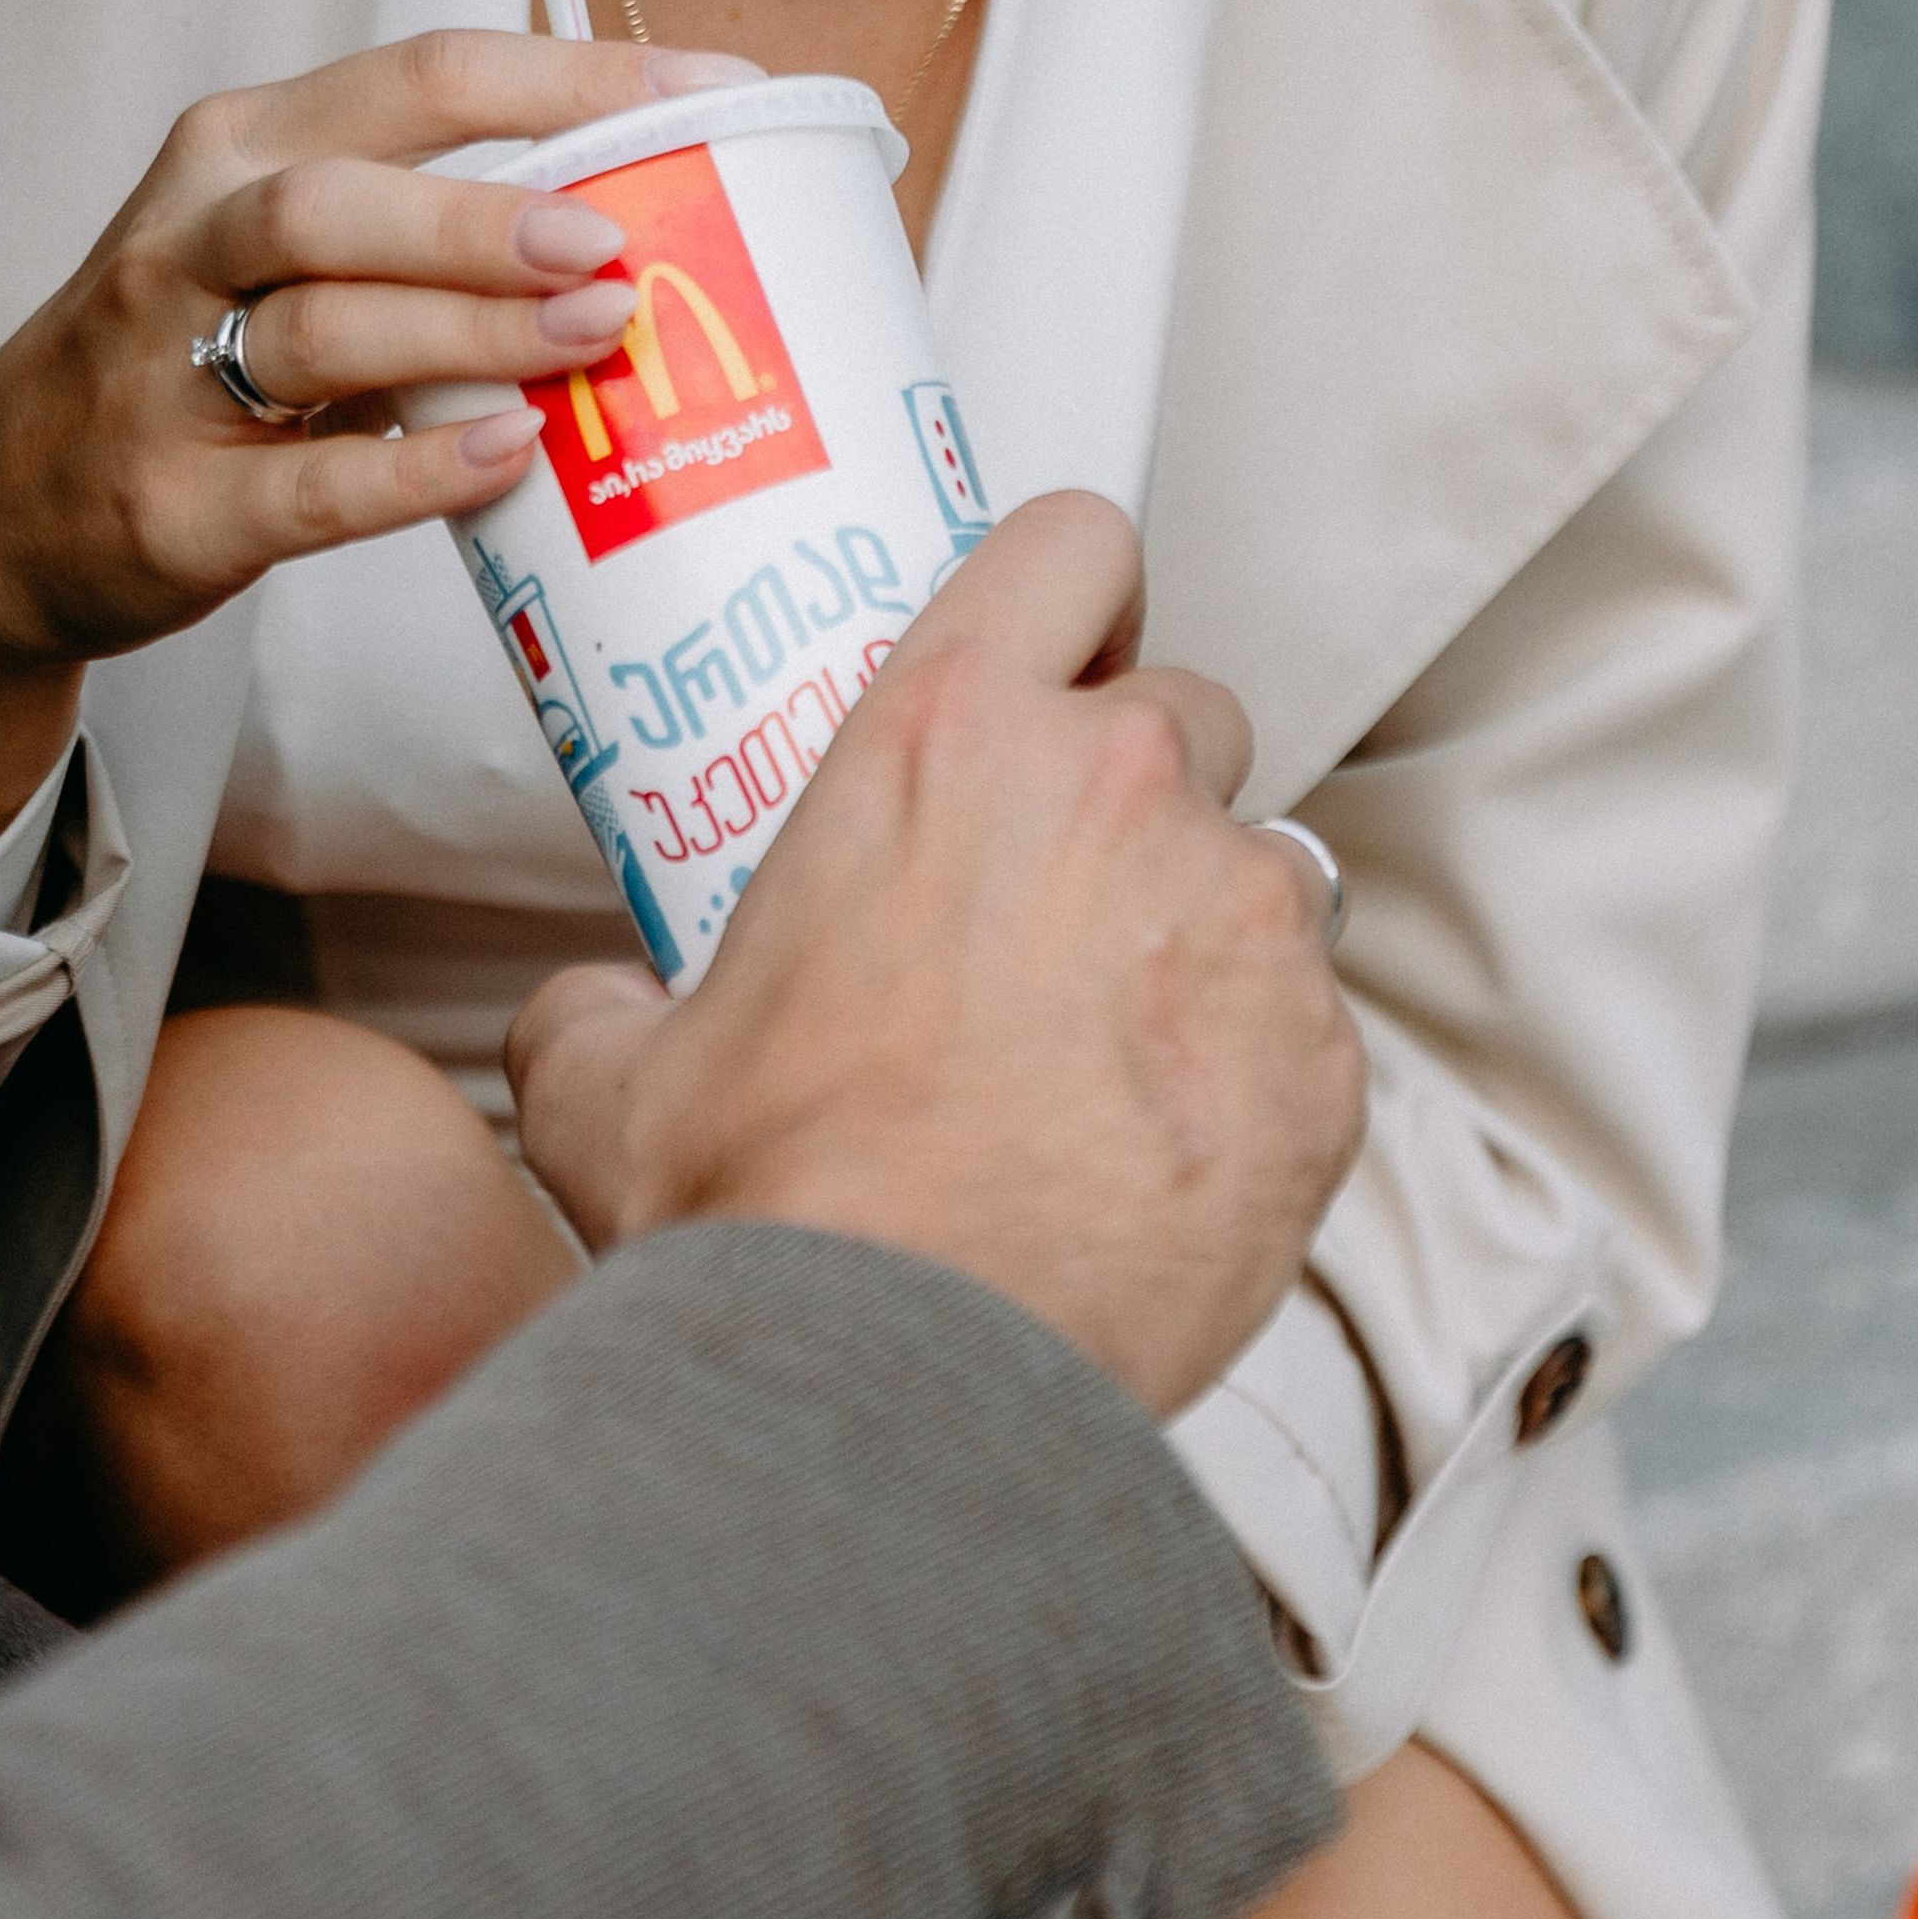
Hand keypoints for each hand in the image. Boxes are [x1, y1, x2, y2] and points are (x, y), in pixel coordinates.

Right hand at [0, 31, 755, 878]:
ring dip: (469, 329)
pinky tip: (506, 460)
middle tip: (615, 239)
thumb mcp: (272, 253)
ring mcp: (167, 373)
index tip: (704, 91)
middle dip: (488, 213)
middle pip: (344, 197)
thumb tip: (635, 218)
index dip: (567, 76)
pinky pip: (304, 483)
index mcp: (241, 149)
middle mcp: (192, 240)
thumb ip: (419, 228)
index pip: (417, 77)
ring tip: (595, 337)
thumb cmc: (177, 365)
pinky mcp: (173, 503)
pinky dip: (412, 469)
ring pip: (323, 326)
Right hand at [507, 493, 1364, 1422]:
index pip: (1071, 545)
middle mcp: (1117, 789)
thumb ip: (601, 1006)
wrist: (905, 1373)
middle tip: (1057, 911)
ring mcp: (1242, 916)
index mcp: (945, 740)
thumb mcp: (608, 1082)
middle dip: (1140, 793)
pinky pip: (1307, 1028)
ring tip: (1104, 1067)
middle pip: (1188, 712)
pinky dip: (1250, 1078)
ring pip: (1260, 874)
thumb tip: (593, 1014)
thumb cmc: (775, 1212)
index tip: (1071, 659)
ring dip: (1196, 942)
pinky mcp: (1323, 1054)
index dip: (1080, 598)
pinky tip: (1155, 1161)